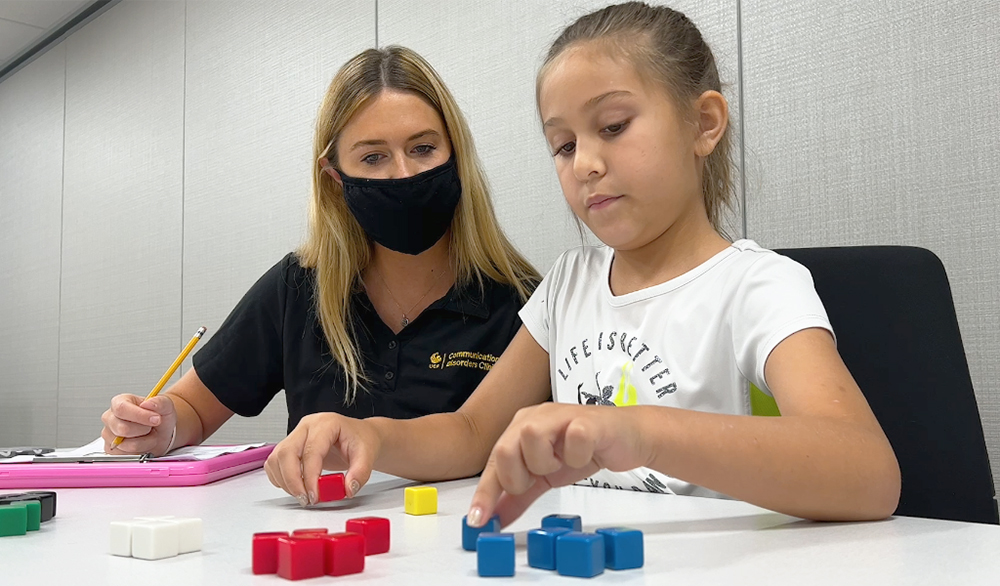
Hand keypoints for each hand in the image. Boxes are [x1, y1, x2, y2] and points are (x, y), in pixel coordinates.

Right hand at [101, 394, 176, 455]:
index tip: (155, 419)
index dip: (139, 415)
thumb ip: (159, 402)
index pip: (121, 409)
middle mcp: (110, 419)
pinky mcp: (113, 451)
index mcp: (119, 402)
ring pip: (128, 445)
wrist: (160, 431)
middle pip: (123, 429)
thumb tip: (148, 404)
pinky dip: (142, 451)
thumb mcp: (165, 405)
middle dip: (144, 430)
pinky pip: (128, 456)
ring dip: (146, 441)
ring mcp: (109, 436)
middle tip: (152, 426)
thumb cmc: (158, 416)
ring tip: (149, 434)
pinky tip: (144, 443)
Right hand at [264, 412, 381, 506]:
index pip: (310, 451)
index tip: (315, 496)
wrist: (360, 435)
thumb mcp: (368, 454)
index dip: (309, 477)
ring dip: (285, 481)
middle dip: (293, 481)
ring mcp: (296, 435)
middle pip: (286, 453)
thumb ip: (360, 472)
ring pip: (276, 458)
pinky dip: (280, 478)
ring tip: (303, 495)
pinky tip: (295, 486)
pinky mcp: (290, 445)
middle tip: (306, 499)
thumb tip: (347, 489)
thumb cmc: (362, 439)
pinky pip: (274, 463)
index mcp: (326, 423)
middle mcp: (307, 426)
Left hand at [467, 403, 650, 527]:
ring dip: (546, 463)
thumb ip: (518, 496)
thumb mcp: (545, 478)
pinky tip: (583, 455)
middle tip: (538, 480)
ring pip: (531, 438)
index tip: (478, 521)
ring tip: (562, 464)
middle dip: (519, 476)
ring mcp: (561, 415)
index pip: (494, 461)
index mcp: (520, 427)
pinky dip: (576, 455)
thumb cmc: (583, 450)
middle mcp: (536, 417)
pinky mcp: (587, 420)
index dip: (485, 493)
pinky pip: (573, 437)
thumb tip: (493, 519)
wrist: (627, 437)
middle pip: (505, 448)